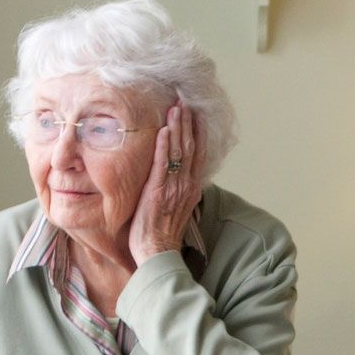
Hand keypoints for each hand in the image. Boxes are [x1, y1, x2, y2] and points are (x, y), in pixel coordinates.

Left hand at [128, 102, 204, 266]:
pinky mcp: (158, 192)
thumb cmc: (162, 233)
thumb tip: (177, 176)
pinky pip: (162, 164)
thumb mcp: (177, 208)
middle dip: (188, 122)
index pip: (197, 155)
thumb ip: (179, 189)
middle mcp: (186, 185)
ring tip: (176, 107)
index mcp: (192, 188)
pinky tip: (164, 130)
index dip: (197, 133)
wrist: (158, 253)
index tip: (195, 114)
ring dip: (177, 127)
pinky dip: (163, 146)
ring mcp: (173, 188)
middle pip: (190, 148)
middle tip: (184, 101)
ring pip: (178, 152)